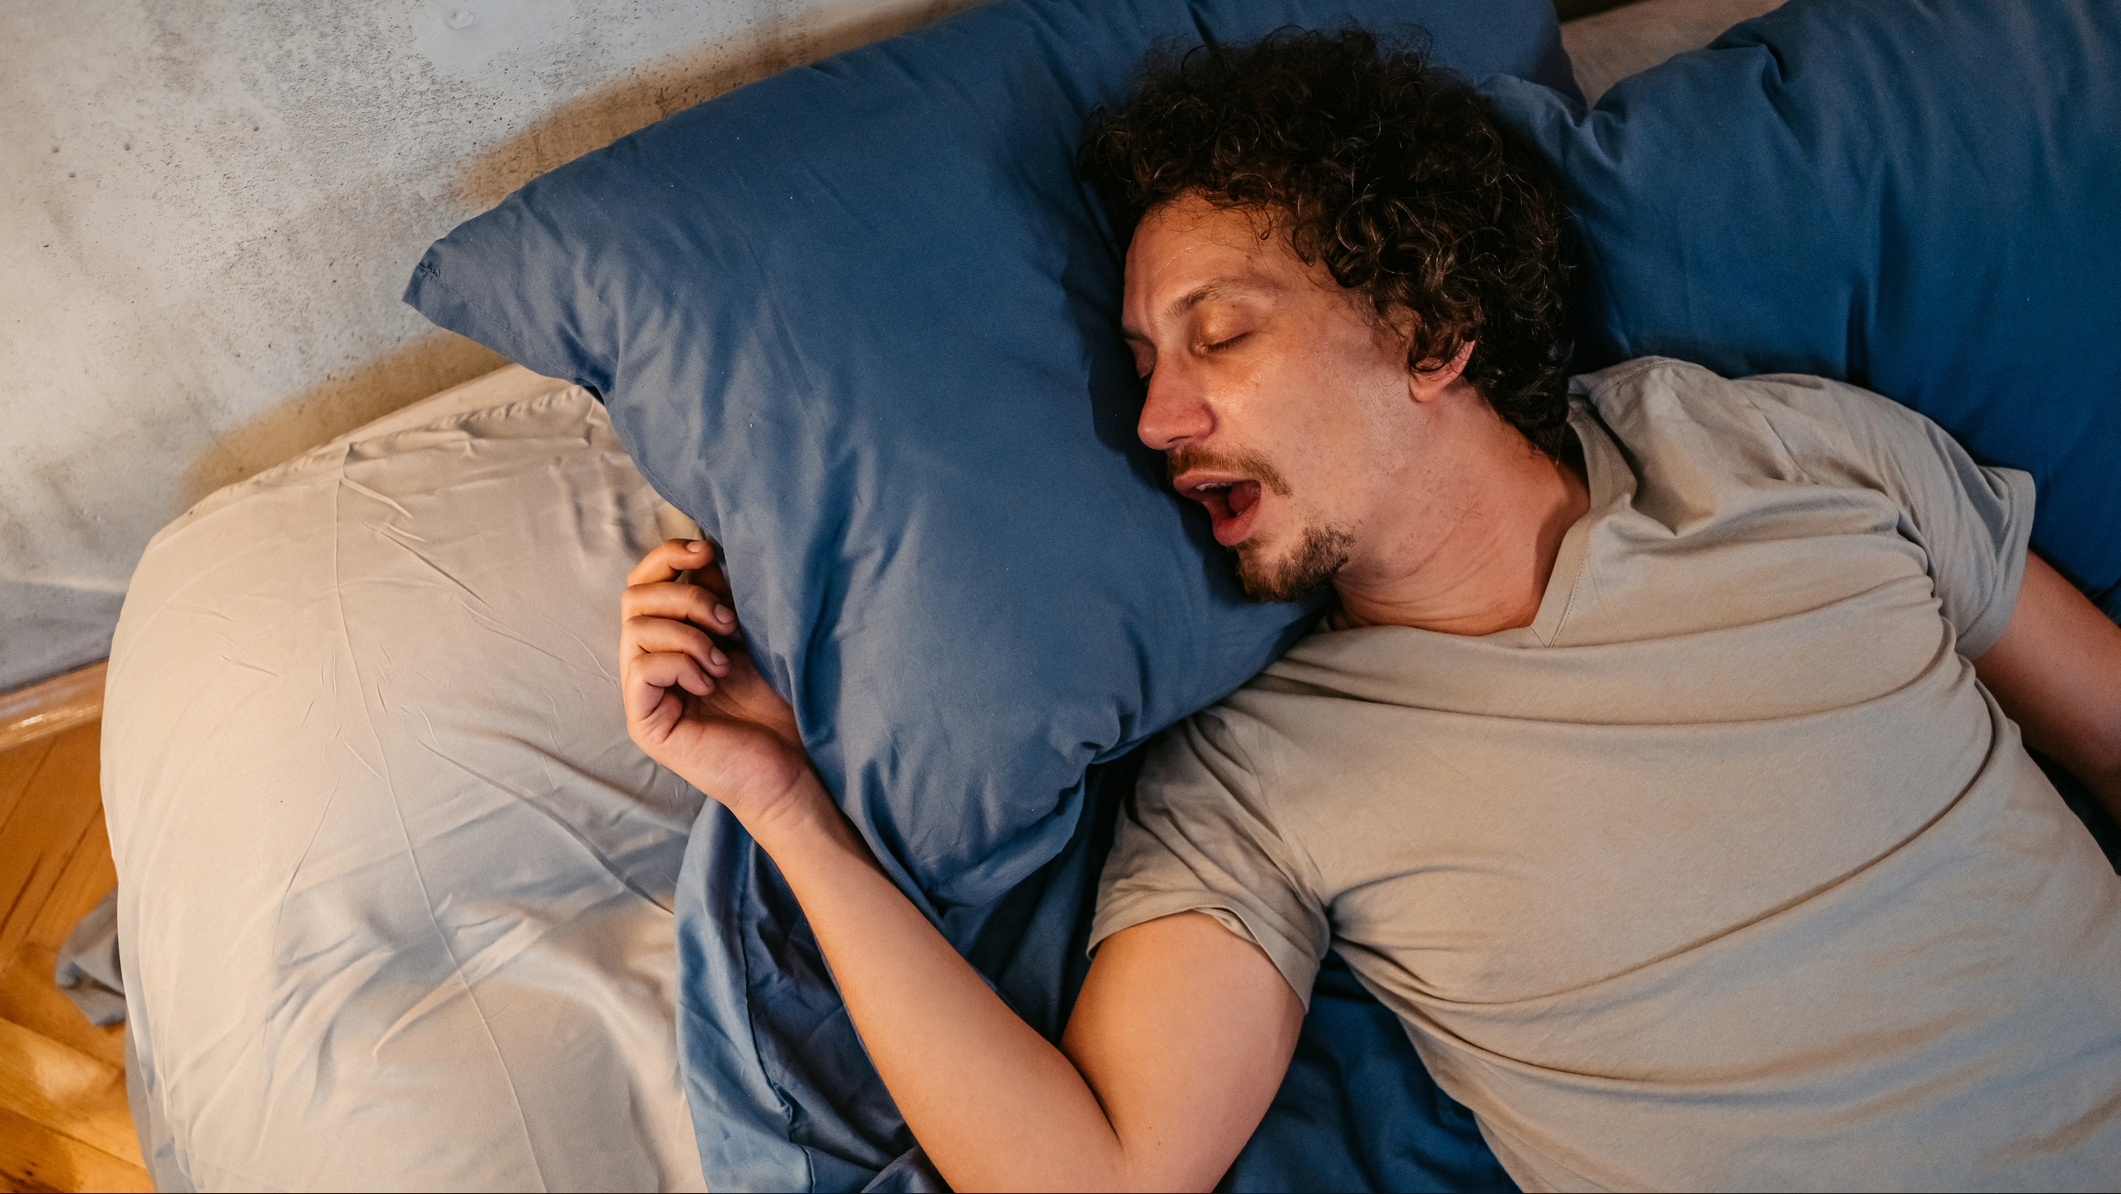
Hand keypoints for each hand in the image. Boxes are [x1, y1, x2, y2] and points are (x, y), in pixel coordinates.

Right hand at [621, 539, 819, 828]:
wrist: (792, 766)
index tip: (708, 552)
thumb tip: (705, 554)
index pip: (644, 581)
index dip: (668, 557)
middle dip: (686, 598)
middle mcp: (649, 662)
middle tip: (730, 624)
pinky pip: (642, 667)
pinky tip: (709, 682)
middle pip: (634, 598)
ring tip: (724, 660)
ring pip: (636, 629)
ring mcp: (643, 694)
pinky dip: (680, 663)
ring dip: (688, 633)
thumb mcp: (750, 636)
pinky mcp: (645, 722)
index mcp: (670, 638)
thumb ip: (722, 598)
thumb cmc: (777, 704)